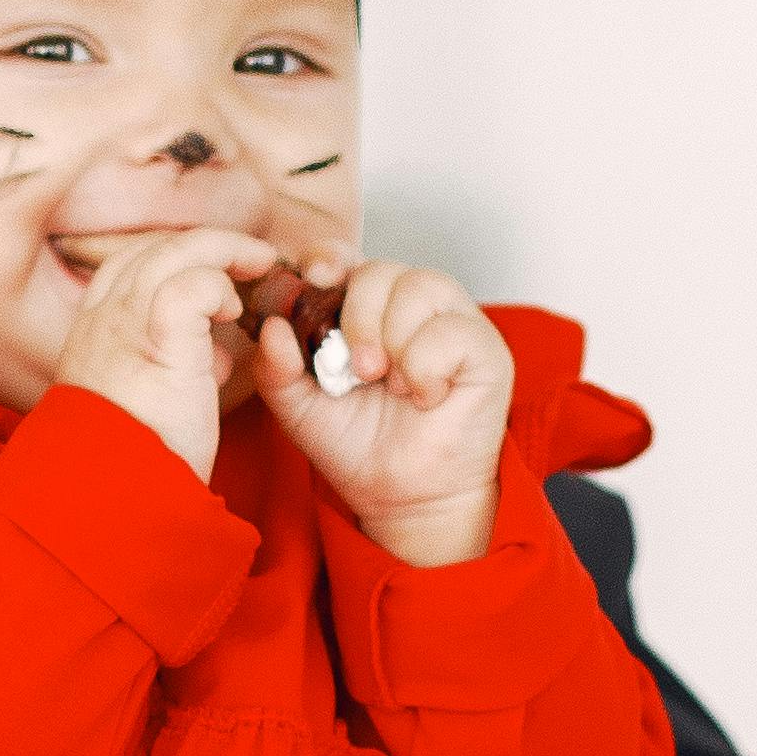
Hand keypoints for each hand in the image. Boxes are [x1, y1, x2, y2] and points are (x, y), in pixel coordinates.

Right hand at [62, 227, 289, 482]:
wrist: (112, 495)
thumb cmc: (133, 463)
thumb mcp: (142, 404)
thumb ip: (173, 367)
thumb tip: (213, 354)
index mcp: (92, 337)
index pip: (126, 270)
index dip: (173, 262)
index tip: (212, 276)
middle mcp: (101, 319)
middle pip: (150, 250)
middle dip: (205, 246)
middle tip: (250, 258)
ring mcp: (124, 320)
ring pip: (174, 250)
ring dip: (224, 252)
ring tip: (260, 264)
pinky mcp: (158, 332)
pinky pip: (196, 281)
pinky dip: (222, 285)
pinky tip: (237, 311)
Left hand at [246, 257, 511, 569]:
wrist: (400, 496)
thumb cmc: (356, 445)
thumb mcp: (298, 408)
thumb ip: (276, 369)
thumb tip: (270, 326)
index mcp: (365, 309)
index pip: (346, 259)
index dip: (328, 259)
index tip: (315, 278)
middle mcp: (410, 306)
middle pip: (380, 269)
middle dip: (359, 317)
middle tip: (358, 370)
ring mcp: (451, 321)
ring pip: (420, 286)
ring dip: (394, 340)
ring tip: (391, 384)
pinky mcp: (486, 348)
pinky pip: (452, 329)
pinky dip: (427, 366)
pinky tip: (425, 396)